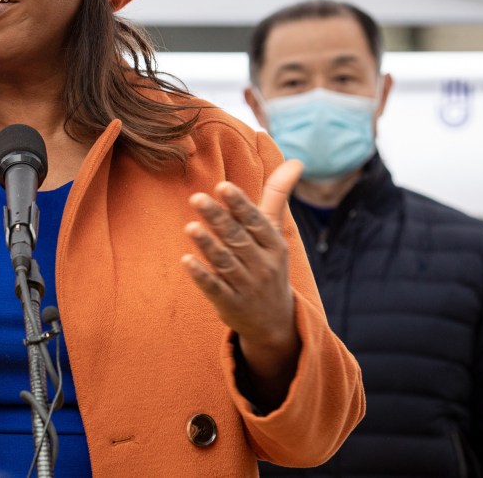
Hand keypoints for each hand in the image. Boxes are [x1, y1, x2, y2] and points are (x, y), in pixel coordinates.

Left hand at [182, 159, 303, 406]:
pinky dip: (202, 276)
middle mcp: (262, 264)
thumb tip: (296, 161)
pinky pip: (215, 288)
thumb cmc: (269, 264)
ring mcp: (246, 286)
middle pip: (237, 238)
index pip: (255, 221)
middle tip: (196, 198)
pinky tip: (186, 261)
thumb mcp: (276, 233)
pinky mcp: (230, 303)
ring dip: (208, 245)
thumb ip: (277, 197)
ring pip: (225, 262)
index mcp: (273, 244)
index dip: (239, 204)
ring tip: (190, 227)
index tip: (223, 186)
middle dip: (218, 218)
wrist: (276, 321)